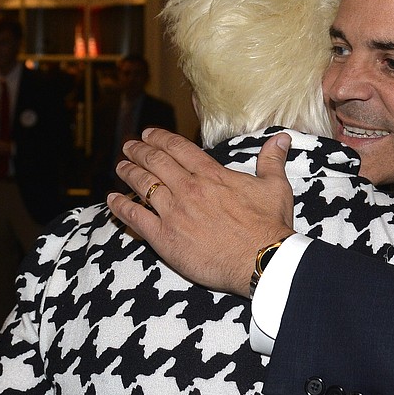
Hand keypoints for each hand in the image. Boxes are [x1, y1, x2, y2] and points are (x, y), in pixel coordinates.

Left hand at [107, 128, 295, 296]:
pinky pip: (135, 218)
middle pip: (155, 162)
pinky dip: (121, 207)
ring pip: (142, 185)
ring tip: (120, 166)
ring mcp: (174, 212)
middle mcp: (189, 189)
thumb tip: (281, 139)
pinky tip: (112, 201)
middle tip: (129, 146)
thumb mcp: (276, 188)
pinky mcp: (165, 238)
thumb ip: (272, 161)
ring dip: (128, 172)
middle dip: (138, 151)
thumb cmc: (270, 226)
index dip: (160, 138)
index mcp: (212, 175)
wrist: (261, 260)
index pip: (178, 149)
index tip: (148, 134)